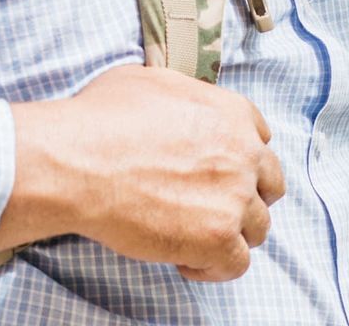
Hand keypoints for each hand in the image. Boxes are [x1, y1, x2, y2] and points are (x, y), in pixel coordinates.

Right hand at [0, 64, 283, 280]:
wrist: (78, 162)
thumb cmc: (100, 119)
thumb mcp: (149, 81)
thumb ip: (183, 96)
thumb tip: (177, 105)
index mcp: (231, 113)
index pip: (261, 139)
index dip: (240, 158)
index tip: (218, 172)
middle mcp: (243, 153)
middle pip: (270, 185)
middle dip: (246, 196)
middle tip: (211, 207)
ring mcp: (235, 197)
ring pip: (257, 227)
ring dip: (229, 233)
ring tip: (190, 235)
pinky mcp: (218, 238)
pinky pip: (236, 264)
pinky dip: (212, 266)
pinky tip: (182, 258)